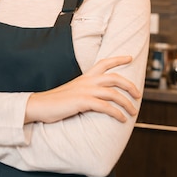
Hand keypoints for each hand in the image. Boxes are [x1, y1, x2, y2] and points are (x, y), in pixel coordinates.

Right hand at [25, 55, 140, 123]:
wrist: (39, 105)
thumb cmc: (54, 102)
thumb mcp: (72, 91)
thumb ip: (84, 91)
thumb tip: (96, 98)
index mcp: (84, 77)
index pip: (104, 63)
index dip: (118, 59)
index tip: (129, 57)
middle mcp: (86, 81)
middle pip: (114, 77)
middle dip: (129, 85)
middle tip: (138, 94)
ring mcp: (85, 91)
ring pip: (113, 93)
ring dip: (126, 103)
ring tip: (133, 111)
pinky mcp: (82, 102)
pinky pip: (105, 107)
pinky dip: (116, 113)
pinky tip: (121, 119)